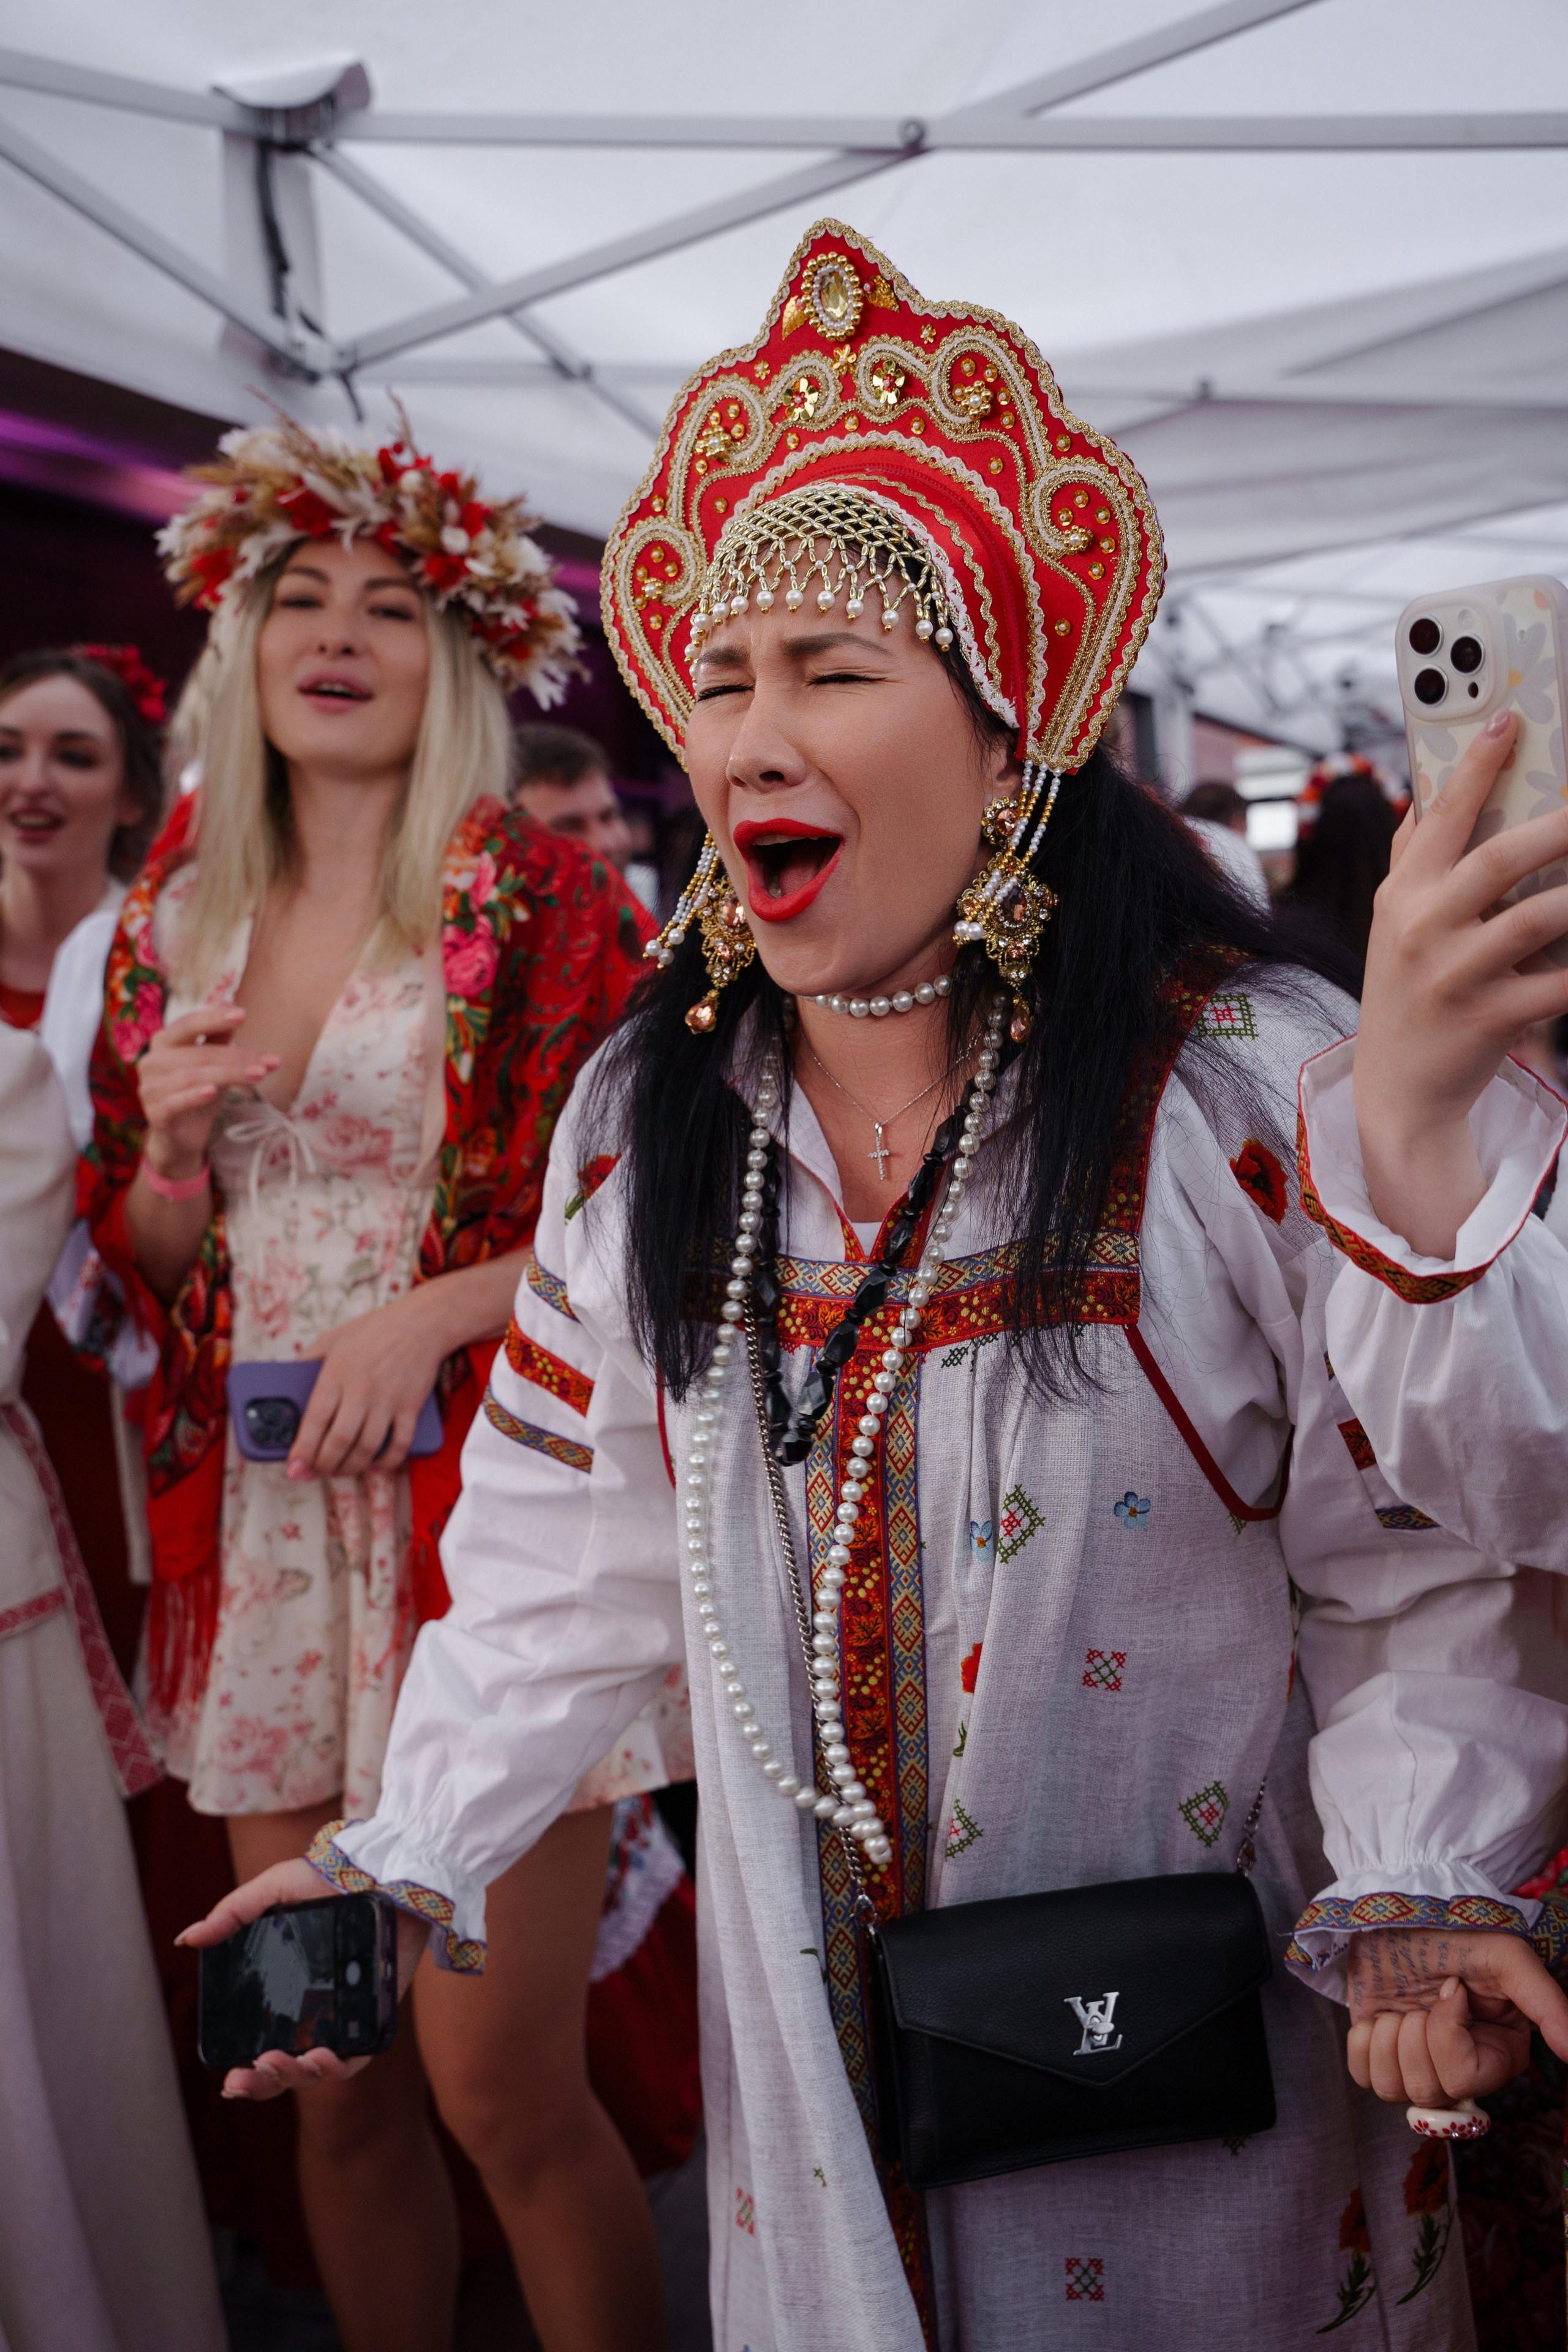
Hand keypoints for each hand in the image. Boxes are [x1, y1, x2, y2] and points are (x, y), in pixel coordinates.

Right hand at [136, 1004, 279, 1178]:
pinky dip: (194, 1096)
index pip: (188, 1024)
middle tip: (272, 1061)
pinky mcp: (154, 1113)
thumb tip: (235, 1008)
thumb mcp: (213, 1064)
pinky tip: (213, 1091)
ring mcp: (149, 1088)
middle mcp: (152, 1061)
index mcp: (164, 1042)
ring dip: (229, 1075)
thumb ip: (220, 1039)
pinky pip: (175, 1102)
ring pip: (192, 1077)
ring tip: (259, 1075)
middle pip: (199, 1054)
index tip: (243, 1014)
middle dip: (238, 1057)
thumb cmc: (198, 1091)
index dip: (214, 1019)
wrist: (180, 1137)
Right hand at [176, 1857, 428, 2101]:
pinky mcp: (375, 2014)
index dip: (247, 2072)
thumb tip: (186, 1938)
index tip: (230, 2079)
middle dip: (263, 2083)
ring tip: (278, 2062)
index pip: (262, 2045)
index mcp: (287, 1994)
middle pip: (287, 2068)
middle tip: (243, 2078)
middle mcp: (315, 2012)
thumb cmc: (327, 1878)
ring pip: (320, 2069)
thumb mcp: (275, 1890)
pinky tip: (322, 2057)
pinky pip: (359, 2055)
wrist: (381, 1868)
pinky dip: (339, 2065)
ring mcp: (346, 2016)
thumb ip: (232, 1913)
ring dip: (296, 2076)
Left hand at [287, 1288, 449, 1479]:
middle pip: (339, 1440)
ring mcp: (388, 1400)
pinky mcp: (411, 1407)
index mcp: (337, 1372)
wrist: (422, 1322)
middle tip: (315, 1472)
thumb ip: (308, 1360)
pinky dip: (387, 1462)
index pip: (315, 1419)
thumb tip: (286, 1384)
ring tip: (340, 1470)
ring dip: (351, 1467)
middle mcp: (362, 1389)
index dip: (302, 1449)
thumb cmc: (373, 1330)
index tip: (294, 1467)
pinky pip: (400, 1444)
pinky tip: (375, 1464)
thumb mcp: (332, 1338)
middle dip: (324, 1465)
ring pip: (367, 1448)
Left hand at [1346, 1925, 1567, 2105]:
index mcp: (1497, 2052)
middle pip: (1429, 2091)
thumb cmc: (1458, 1929)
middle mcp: (1458, 2064)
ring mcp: (1416, 2060)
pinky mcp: (1378, 2052)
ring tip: (1402, 2006)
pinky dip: (1362, 2043)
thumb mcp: (1508, 1957)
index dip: (1449, 2037)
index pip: (1468, 2080)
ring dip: (1389, 2038)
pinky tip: (1379, 2015)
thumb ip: (1547, 2005)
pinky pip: (1364, 2077)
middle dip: (1417, 2034)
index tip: (1452, 1990)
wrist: (1399, 1907)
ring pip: (1393, 2090)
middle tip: (1423, 1998)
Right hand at [1354, 708, 1567, 1256]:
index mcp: (1401, 894)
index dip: (1475, 767)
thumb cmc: (1406, 992)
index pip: (1439, 815)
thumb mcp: (1393, 921)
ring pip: (1539, 918)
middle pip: (1501, 859)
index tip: (1509, 721)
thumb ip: (1413, 857)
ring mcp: (1454, 975)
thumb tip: (1433, 786)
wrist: (1398, 1090)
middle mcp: (1420, 928)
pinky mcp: (1489, 1018)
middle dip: (1559, 824)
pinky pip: (1559, 982)